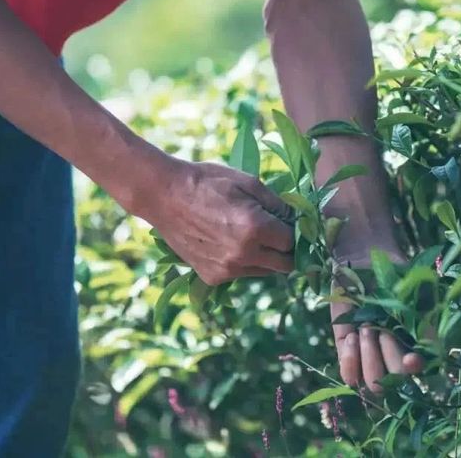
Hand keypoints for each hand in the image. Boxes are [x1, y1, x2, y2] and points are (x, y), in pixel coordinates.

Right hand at [147, 161, 293, 285]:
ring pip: (264, 272)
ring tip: (249, 235)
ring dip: (265, 258)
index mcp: (255, 228)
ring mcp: (227, 270)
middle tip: (277, 234)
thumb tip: (296, 219)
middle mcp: (243, 254)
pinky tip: (228, 242)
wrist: (164, 196)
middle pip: (284, 265)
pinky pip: (241, 274)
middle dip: (286, 250)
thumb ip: (277, 204)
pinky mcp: (212, 277)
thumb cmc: (207, 182)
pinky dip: (243, 262)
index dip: (294, 232)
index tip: (289, 223)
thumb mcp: (248, 182)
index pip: (293, 242)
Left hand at [331, 249, 424, 393]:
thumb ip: (425, 313)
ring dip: (369, 357)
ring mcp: (371, 356)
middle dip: (389, 355)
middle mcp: (396, 355)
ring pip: (374, 383)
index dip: (416, 369)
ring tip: (365, 329)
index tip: (411, 358)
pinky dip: (350, 360)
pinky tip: (352, 336)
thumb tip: (434, 341)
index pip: (423, 369)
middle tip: (381, 329)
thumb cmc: (393, 272)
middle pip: (397, 381)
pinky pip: (349, 377)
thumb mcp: (414, 288)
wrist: (361, 260)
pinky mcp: (348, 354)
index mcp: (418, 342)